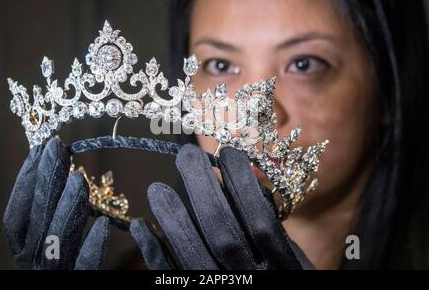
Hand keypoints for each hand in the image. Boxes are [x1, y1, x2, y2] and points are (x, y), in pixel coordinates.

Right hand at [3, 138, 109, 269]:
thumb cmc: (71, 269)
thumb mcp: (59, 240)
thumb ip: (54, 214)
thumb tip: (60, 172)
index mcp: (26, 254)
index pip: (15, 219)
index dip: (23, 184)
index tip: (38, 149)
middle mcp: (32, 268)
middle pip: (34, 226)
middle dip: (44, 185)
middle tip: (57, 149)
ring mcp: (53, 280)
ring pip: (54, 247)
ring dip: (65, 210)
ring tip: (79, 180)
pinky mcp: (76, 289)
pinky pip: (82, 273)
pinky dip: (90, 250)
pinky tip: (103, 226)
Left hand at [130, 144, 313, 269]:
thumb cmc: (278, 277)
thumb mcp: (290, 256)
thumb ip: (272, 219)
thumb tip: (252, 172)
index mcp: (281, 267)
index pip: (261, 221)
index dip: (243, 185)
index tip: (228, 153)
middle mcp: (249, 280)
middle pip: (222, 231)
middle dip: (202, 188)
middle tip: (187, 155)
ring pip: (193, 253)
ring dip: (173, 217)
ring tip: (156, 187)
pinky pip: (170, 277)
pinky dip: (154, 251)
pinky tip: (140, 226)